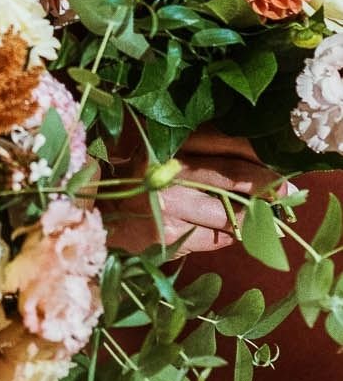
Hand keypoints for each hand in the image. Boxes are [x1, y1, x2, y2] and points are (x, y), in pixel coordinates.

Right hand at [105, 129, 280, 258]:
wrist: (95, 212)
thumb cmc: (130, 178)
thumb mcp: (156, 152)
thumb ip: (193, 152)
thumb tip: (244, 158)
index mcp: (166, 142)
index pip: (222, 142)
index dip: (255, 152)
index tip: (277, 160)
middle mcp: (169, 170)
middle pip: (232, 175)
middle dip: (264, 186)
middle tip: (285, 190)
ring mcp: (170, 204)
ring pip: (228, 212)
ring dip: (248, 216)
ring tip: (260, 216)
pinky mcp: (169, 234)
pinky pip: (213, 238)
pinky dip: (226, 235)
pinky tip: (227, 231)